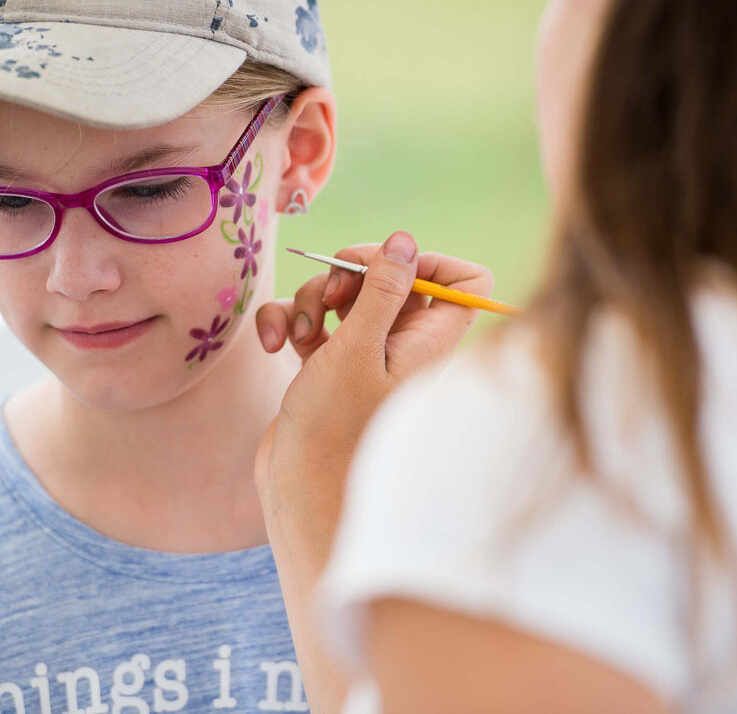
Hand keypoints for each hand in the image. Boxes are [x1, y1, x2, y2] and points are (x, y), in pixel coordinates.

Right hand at [253, 231, 492, 711]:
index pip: (463, 280)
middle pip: (390, 276)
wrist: (299, 496)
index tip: (389, 263)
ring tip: (299, 332)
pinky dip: (288, 322)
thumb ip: (381, 291)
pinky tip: (273, 344)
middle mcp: (401, 344)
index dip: (430, 260)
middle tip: (332, 293)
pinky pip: (310, 321)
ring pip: (343, 296)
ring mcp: (361, 355)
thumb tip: (405, 240)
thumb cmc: (335, 431)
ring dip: (311, 299)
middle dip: (351, 272)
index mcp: (429, 340)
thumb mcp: (358, 350)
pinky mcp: (324, 367)